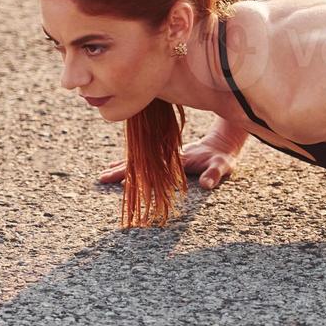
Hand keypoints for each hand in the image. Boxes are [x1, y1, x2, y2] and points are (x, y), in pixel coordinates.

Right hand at [97, 132, 242, 189]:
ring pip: (141, 159)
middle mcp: (168, 155)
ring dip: (124, 166)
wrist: (224, 140)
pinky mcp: (169, 155)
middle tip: (100, 178)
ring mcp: (167, 154)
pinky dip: (134, 163)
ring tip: (106, 173)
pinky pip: (147, 159)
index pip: (149, 166)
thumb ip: (215, 174)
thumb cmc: (224, 157)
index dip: (131, 171)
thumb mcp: (223, 166)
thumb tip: (206, 184)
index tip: (114, 177)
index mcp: (176, 159)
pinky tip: (124, 166)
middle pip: (140, 162)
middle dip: (121, 170)